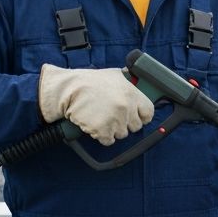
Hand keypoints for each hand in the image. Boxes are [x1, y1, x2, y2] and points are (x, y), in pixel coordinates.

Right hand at [39, 65, 153, 145]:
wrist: (69, 90)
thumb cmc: (90, 82)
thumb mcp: (114, 75)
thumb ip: (129, 81)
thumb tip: (139, 80)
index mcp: (132, 94)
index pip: (148, 112)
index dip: (141, 116)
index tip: (135, 116)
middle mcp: (126, 108)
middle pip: (135, 126)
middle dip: (125, 123)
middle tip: (113, 116)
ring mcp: (115, 121)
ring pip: (122, 134)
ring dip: (113, 130)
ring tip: (101, 117)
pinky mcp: (103, 131)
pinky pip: (108, 140)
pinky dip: (102, 136)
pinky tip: (95, 124)